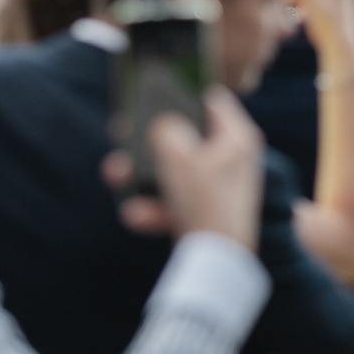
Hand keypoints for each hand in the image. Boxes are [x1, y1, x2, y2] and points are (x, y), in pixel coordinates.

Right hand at [108, 89, 264, 248]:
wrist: (219, 264)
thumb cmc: (206, 204)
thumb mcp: (179, 157)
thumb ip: (165, 129)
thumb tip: (161, 124)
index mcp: (237, 138)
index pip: (209, 99)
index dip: (179, 91)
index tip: (150, 89)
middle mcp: (231, 159)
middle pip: (183, 135)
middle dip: (146, 140)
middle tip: (121, 133)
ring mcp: (217, 186)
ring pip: (171, 170)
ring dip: (140, 175)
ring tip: (116, 176)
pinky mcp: (203, 211)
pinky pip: (171, 201)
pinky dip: (153, 207)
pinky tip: (136, 216)